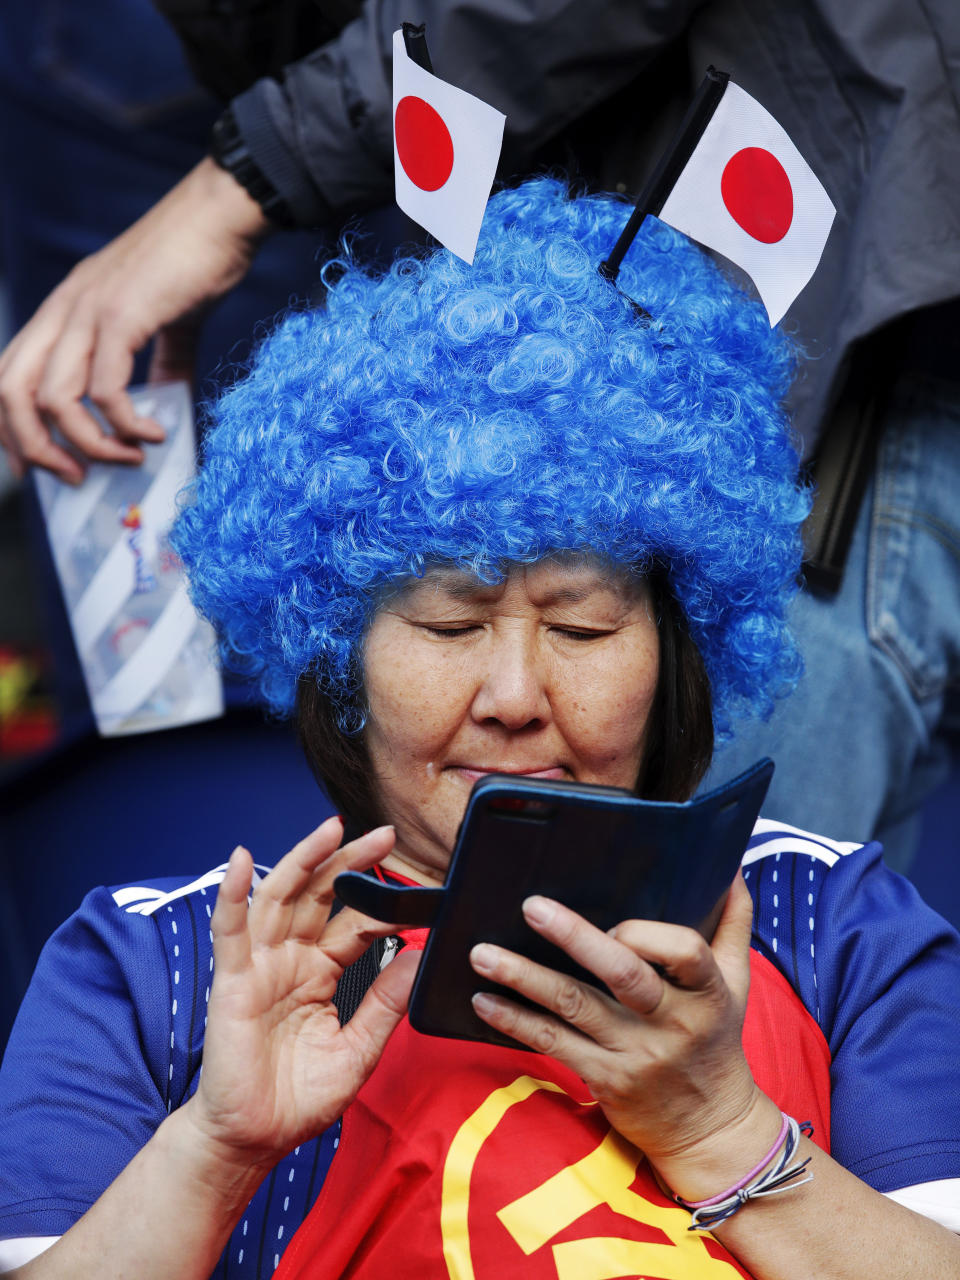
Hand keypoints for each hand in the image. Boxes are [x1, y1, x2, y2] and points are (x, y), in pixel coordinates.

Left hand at [0, 157, 269, 483]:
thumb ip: (158, 366)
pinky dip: (125, 424)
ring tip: (125, 460)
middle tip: (71, 477)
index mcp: (65, 309)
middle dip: (33, 446)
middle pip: (12, 391)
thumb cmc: (196, 261)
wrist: (222, 215)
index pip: (7, 372)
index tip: (38, 465)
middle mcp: (64, 310)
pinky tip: (152, 434)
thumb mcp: (165, 321)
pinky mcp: (123, 317)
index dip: (9, 425)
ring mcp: (89, 311)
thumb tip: (164, 411)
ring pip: (53, 398)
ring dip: (86, 444)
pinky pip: (105, 389)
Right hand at [182, 816, 418, 1176]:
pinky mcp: (231, 982)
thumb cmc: (299, 1099)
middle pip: (320, 895)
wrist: (254, 1140)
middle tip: (385, 834)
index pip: (355, 924)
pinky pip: (230, 931)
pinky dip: (231, 894)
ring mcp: (260, 966)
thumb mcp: (359, 1049)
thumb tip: (419, 956)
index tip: (421, 888)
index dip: (383, 904)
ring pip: (280, 898)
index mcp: (321, 972)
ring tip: (330, 828)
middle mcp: (290, 960)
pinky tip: (239, 860)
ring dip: (303, 860)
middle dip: (349, 861)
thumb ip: (385, 1003)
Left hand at [469, 873, 781, 1193]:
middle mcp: (671, 1021)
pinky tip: (484, 1001)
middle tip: (532, 907)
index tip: (614, 920)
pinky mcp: (604, 1078)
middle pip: (621, 974)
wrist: (712, 1129)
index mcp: (707, 991)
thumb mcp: (737, 981)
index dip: (649, 934)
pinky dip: (515, 1022)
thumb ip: (733, 921)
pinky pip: (553, 1043)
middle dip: (574, 937)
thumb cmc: (716, 1038)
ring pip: (574, 1006)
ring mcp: (635, 1053)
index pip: (685, 951)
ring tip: (482, 954)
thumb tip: (729, 865)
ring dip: (523, 977)